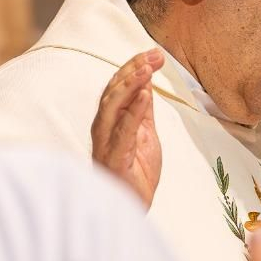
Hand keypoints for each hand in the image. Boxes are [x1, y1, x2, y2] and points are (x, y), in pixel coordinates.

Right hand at [92, 48, 163, 208]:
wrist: (135, 206)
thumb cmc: (136, 173)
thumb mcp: (145, 134)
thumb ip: (143, 110)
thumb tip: (146, 84)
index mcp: (111, 121)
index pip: (119, 86)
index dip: (135, 67)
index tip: (155, 53)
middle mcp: (104, 127)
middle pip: (114, 90)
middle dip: (134, 69)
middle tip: (155, 55)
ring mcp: (107, 142)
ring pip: (112, 105)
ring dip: (130, 84)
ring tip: (147, 69)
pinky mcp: (115, 157)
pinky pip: (123, 130)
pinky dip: (133, 110)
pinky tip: (145, 95)